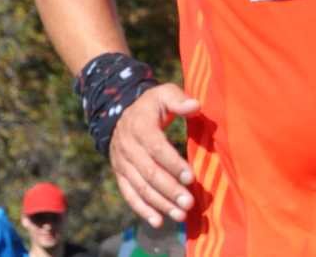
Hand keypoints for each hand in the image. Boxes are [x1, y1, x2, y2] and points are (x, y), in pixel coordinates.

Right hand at [109, 82, 200, 226]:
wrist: (126, 113)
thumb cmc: (153, 104)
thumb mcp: (164, 93)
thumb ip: (179, 99)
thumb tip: (196, 106)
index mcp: (139, 125)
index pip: (156, 148)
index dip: (173, 164)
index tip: (191, 177)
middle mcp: (127, 146)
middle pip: (149, 172)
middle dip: (170, 189)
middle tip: (189, 203)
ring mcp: (121, 162)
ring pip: (140, 187)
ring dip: (160, 203)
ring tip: (181, 215)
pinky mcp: (120, 175)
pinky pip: (129, 195)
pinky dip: (143, 210)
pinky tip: (158, 222)